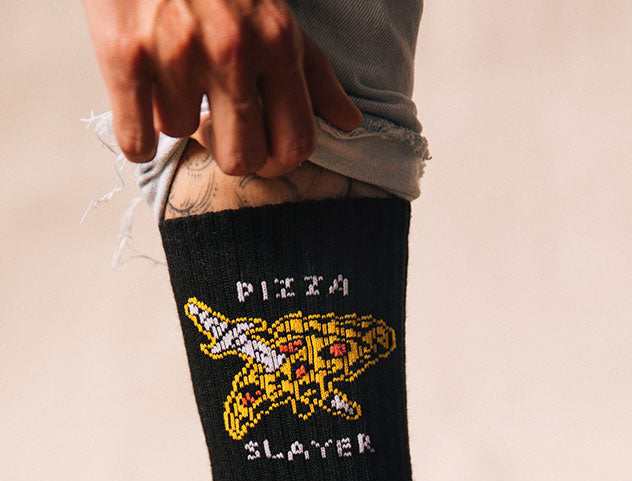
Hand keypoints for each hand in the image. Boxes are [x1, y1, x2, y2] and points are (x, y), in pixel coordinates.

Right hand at [82, 0, 361, 175]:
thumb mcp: (278, 16)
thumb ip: (313, 74)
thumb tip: (349, 123)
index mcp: (278, 42)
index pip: (295, 145)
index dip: (275, 158)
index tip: (257, 142)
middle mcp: (233, 50)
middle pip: (242, 159)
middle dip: (225, 146)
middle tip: (211, 119)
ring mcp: (178, 52)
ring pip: (181, 134)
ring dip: (173, 114)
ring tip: (169, 75)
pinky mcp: (126, 55)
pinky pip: (137, 142)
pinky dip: (136, 136)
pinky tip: (138, 106)